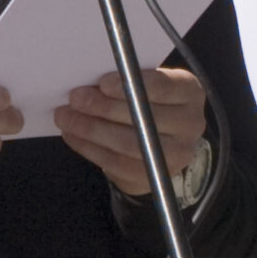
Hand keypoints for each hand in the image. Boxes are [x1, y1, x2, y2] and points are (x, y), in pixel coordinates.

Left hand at [56, 67, 205, 199]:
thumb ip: (127, 81)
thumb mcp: (147, 84)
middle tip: (75, 99)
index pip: (162, 87)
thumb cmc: (148, 101)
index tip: (102, 83)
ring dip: (90, 129)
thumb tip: (88, 82)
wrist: (161, 141)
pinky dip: (89, 148)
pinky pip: (117, 164)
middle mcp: (190, 123)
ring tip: (66, 117)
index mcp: (190, 92)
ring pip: (127, 143)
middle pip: (143, 117)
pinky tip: (73, 135)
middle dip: (103, 107)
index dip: (130, 85)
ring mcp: (177, 154)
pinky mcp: (155, 176)